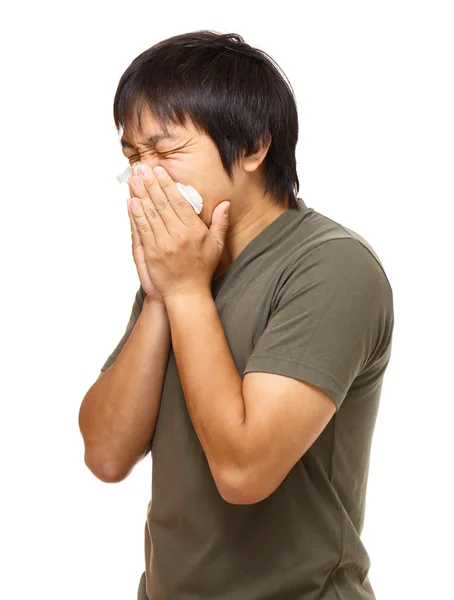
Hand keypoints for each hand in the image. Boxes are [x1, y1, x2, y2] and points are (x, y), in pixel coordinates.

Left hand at [128, 165, 229, 301]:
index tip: (159, 171)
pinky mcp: (151, 253)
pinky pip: (142, 229)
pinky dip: (136, 214)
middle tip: (142, 168)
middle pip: (161, 203)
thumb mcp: (217, 245)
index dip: (167, 184)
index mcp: (194, 230)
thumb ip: (220, 223)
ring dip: (140, 195)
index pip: (178, 201)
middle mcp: (178, 235)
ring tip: (133, 179)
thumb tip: (226, 203)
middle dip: (150, 184)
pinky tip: (131, 201)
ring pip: (150, 213)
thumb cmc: (202, 269)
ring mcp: (163, 244)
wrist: (186, 293)